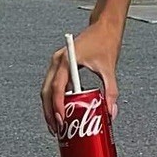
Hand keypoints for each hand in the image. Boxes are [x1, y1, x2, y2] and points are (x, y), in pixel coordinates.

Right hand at [40, 21, 122, 135]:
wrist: (103, 26)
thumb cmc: (105, 43)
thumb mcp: (109, 69)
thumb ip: (111, 91)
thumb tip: (111, 112)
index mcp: (66, 60)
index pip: (56, 88)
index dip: (57, 107)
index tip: (61, 121)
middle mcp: (57, 61)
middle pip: (46, 92)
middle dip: (49, 112)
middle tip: (57, 130)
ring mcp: (56, 63)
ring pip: (46, 89)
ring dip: (49, 107)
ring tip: (57, 125)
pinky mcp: (60, 65)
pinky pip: (53, 85)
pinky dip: (54, 99)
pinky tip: (62, 112)